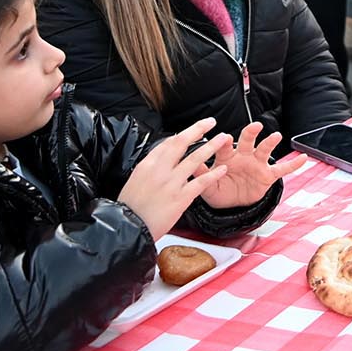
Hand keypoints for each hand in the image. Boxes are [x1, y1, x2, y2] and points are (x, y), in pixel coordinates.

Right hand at [117, 119, 232, 239]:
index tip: (195, 129)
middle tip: (211, 121)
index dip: (184, 133)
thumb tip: (162, 159)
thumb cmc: (130, 208)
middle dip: (198, 129)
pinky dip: (213, 174)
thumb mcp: (135, 180)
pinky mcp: (180, 198)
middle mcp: (159, 171)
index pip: (168, 143)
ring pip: (194, 159)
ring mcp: (171, 184)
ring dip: (211, 146)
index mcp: (147, 165)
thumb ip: (151, 169)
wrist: (127, 229)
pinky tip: (222, 169)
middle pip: (181, 143)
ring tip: (223, 138)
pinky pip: (200, 182)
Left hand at [197, 121, 306, 209]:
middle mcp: (243, 156)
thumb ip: (201, 174)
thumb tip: (190, 164)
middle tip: (255, 126)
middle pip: (247, 141)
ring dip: (270, 142)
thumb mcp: (207, 185)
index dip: (224, 143)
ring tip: (276, 136)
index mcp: (226, 157)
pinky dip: (293, 165)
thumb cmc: (218, 189)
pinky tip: (303, 159)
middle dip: (250, 133)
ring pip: (264, 150)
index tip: (224, 137)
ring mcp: (257, 164)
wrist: (231, 204)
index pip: (224, 147)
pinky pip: (282, 170)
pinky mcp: (267, 175)